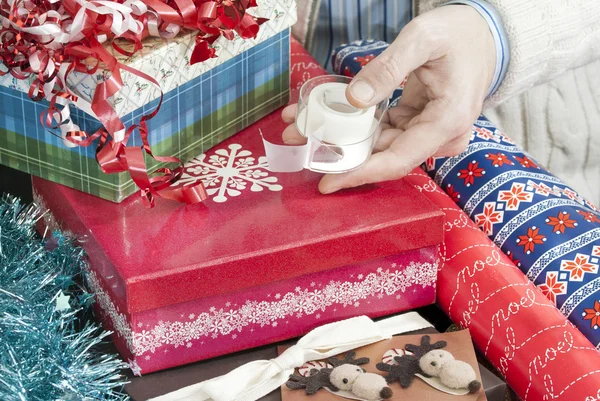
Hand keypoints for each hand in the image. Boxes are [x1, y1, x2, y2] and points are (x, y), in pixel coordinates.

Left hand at [282, 5, 495, 193]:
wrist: (483, 35)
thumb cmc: (459, 34)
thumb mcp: (422, 39)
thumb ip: (388, 68)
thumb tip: (354, 100)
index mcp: (447, 121)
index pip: (398, 160)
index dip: (361, 174)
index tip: (327, 182)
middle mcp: (439, 136)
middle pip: (383, 156)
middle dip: (339, 152)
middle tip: (297, 140)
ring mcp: (429, 133)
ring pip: (380, 145)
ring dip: (342, 139)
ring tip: (302, 126)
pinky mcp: (418, 125)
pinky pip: (384, 132)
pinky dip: (356, 127)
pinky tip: (328, 117)